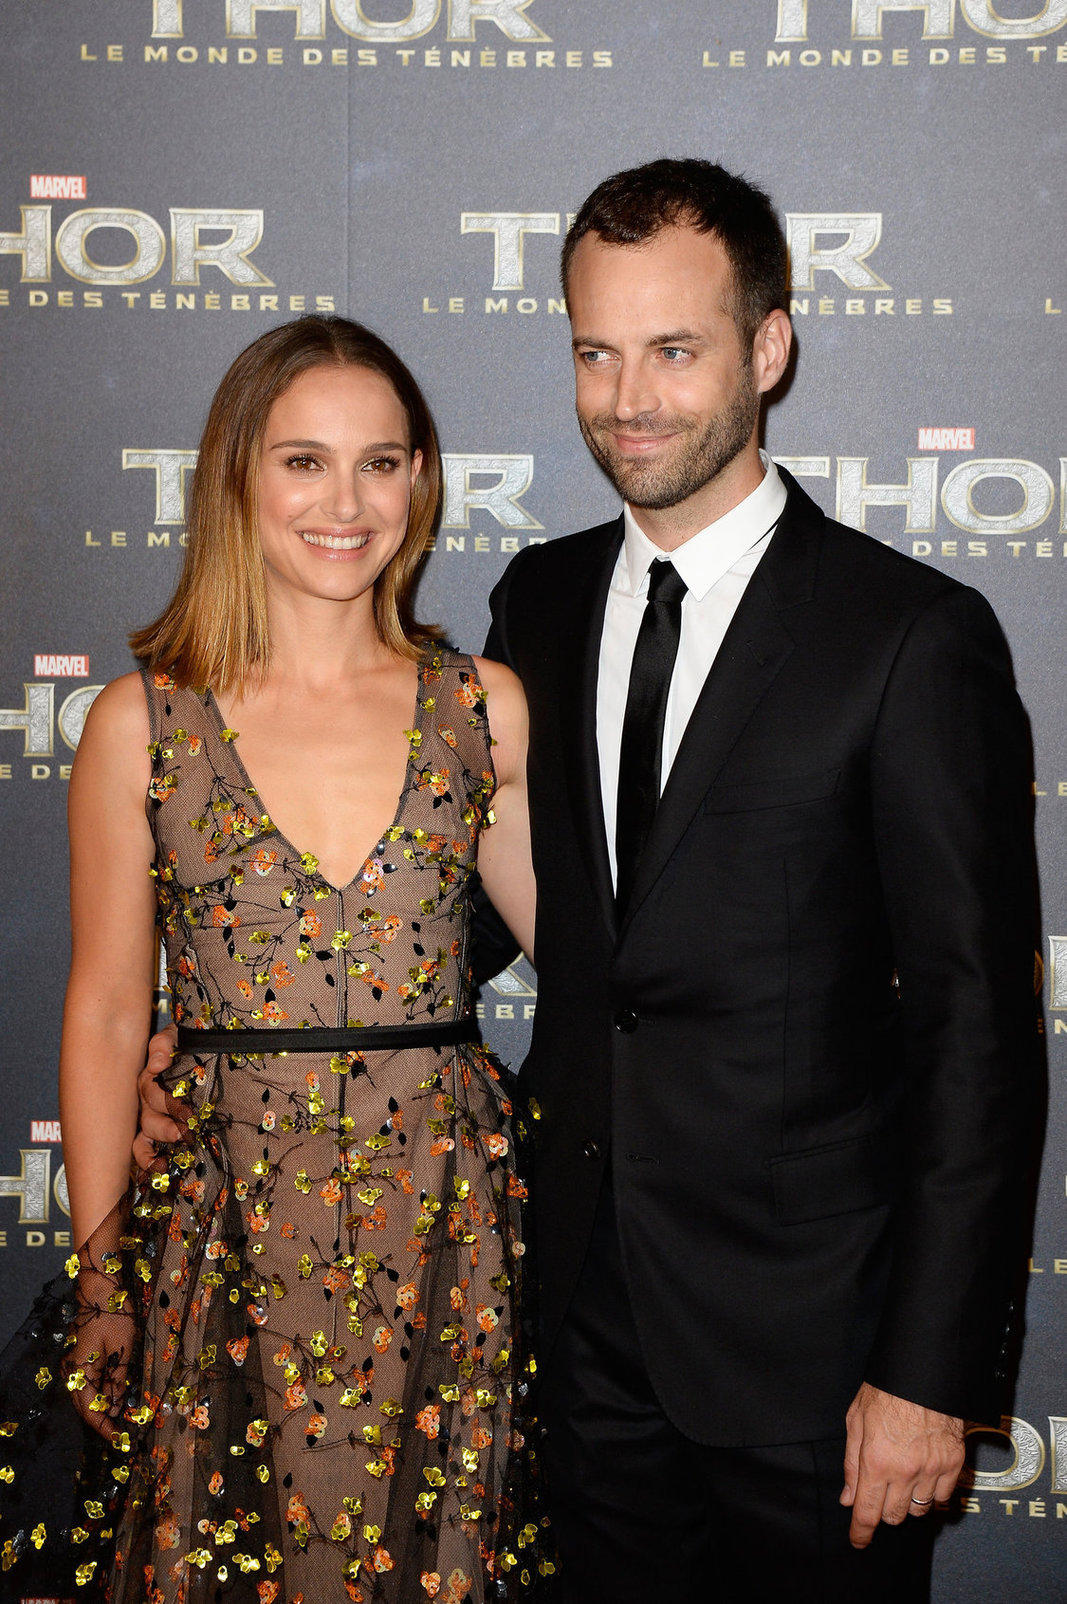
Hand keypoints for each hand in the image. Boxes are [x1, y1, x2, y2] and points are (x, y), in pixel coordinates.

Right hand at [64, 1256, 137, 1441]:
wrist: (101, 1288)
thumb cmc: (113, 1314)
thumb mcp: (122, 1348)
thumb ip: (117, 1378)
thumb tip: (116, 1406)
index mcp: (81, 1371)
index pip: (90, 1410)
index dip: (104, 1427)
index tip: (119, 1440)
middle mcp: (72, 1371)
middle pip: (85, 1406)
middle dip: (102, 1421)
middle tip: (121, 1435)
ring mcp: (74, 1363)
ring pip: (86, 1395)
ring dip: (102, 1408)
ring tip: (120, 1420)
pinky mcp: (80, 1356)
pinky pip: (88, 1381)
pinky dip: (101, 1392)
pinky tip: (114, 1397)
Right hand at [131, 1023, 188, 1169]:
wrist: (196, 1055)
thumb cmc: (184, 1047)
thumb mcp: (176, 1037)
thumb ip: (164, 1043)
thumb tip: (158, 1063)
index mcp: (150, 1079)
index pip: (148, 1088)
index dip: (163, 1098)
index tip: (182, 1107)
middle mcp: (147, 1103)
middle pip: (149, 1116)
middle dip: (165, 1125)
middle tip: (184, 1131)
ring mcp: (150, 1120)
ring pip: (144, 1137)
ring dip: (157, 1144)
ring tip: (173, 1150)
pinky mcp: (158, 1136)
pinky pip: (143, 1152)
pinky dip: (148, 1162)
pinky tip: (160, 1168)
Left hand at [841, 1382, 963, 1547]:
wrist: (924, 1371)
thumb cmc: (885, 1390)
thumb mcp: (856, 1420)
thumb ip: (851, 1463)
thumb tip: (849, 1498)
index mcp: (876, 1460)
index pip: (867, 1512)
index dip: (861, 1532)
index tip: (858, 1541)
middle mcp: (905, 1471)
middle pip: (893, 1516)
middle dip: (883, 1511)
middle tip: (880, 1492)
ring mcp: (932, 1469)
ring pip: (919, 1511)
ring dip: (907, 1503)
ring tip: (902, 1480)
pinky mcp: (954, 1464)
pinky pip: (942, 1498)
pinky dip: (931, 1495)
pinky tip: (923, 1477)